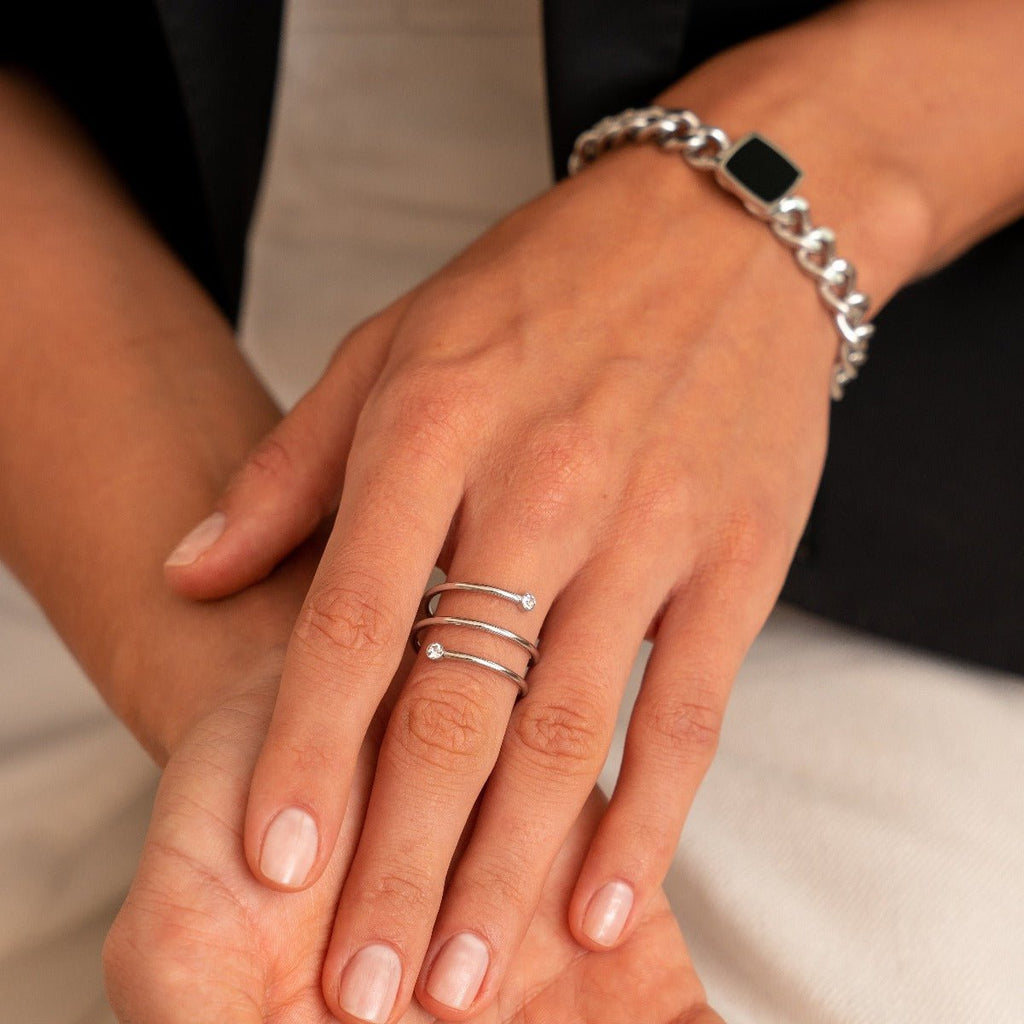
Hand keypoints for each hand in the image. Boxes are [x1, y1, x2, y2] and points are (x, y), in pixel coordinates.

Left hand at [162, 139, 839, 1019]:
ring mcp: (647, 529)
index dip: (304, 754)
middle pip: (453, 708)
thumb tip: (193, 570)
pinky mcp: (736, 558)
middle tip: (364, 980)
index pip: (351, 626)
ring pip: (564, 731)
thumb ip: (292, 471)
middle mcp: (538, 489)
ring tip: (463, 972)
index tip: (273, 864)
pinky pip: (685, 710)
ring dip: (507, 867)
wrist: (721, 231)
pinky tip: (600, 902)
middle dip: (400, 859)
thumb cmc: (545, 288)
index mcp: (434, 431)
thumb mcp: (395, 346)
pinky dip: (645, 816)